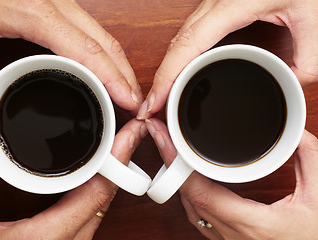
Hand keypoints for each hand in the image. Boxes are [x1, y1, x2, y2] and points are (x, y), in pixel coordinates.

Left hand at [0, 0, 142, 131]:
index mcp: (33, 11)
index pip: (86, 50)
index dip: (112, 78)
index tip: (128, 101)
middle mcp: (54, 4)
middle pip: (105, 43)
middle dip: (124, 76)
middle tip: (135, 104)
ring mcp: (60, 3)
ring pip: (103, 35)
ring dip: (118, 65)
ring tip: (126, 93)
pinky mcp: (59, 6)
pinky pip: (92, 31)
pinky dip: (105, 55)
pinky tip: (106, 73)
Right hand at [0, 119, 146, 238]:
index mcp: (52, 237)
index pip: (98, 191)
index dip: (119, 159)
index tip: (130, 134)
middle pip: (108, 194)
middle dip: (121, 160)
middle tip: (128, 131)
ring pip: (103, 204)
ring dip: (112, 173)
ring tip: (118, 144)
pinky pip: (93, 211)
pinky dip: (99, 187)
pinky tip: (98, 171)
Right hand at [137, 0, 317, 118]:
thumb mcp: (313, 20)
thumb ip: (306, 59)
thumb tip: (290, 85)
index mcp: (233, 5)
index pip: (189, 45)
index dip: (168, 75)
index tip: (156, 99)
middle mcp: (216, 3)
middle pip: (177, 45)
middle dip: (161, 78)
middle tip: (154, 106)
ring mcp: (213, 5)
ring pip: (180, 39)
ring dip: (168, 67)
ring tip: (163, 94)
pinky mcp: (217, 8)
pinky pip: (190, 34)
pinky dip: (179, 56)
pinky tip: (180, 72)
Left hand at [146, 117, 317, 238]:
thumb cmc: (315, 235)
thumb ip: (307, 157)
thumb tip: (292, 132)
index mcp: (251, 224)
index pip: (199, 191)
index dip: (176, 164)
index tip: (165, 140)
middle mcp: (232, 235)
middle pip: (187, 196)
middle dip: (171, 164)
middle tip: (164, 137)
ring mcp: (227, 239)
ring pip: (189, 208)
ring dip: (178, 179)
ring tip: (173, 151)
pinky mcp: (228, 238)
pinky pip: (199, 215)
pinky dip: (189, 193)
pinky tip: (190, 177)